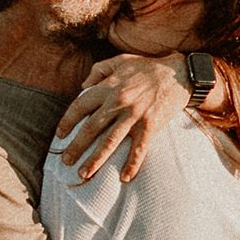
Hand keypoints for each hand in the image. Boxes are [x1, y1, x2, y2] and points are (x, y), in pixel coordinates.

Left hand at [56, 52, 186, 182]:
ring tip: (84, 173)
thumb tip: (82, 86)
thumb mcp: (120, 61)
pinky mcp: (150, 126)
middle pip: (91, 128)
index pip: (80, 105)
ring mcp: (135, 115)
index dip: (68, 121)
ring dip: (96, 160)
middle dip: (76, 147)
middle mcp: (119, 102)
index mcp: (109, 86)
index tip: (60, 135)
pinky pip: (139, 149)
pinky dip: (132, 164)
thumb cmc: (148, 67)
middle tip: (66, 161)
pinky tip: (124, 178)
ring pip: (110, 142)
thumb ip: (99, 71)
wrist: (180, 73)